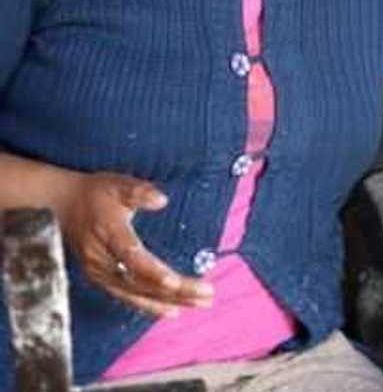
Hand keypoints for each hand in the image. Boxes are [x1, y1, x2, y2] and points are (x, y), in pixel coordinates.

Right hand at [56, 172, 212, 316]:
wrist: (61, 206)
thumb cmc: (96, 193)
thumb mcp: (116, 184)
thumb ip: (138, 191)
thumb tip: (161, 200)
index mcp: (108, 232)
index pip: (131, 257)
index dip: (153, 272)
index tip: (175, 283)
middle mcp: (101, 258)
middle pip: (140, 281)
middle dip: (176, 291)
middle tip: (207, 293)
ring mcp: (99, 272)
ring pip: (137, 293)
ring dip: (170, 301)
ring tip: (201, 303)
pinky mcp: (101, 279)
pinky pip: (127, 297)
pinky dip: (150, 306)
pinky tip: (173, 311)